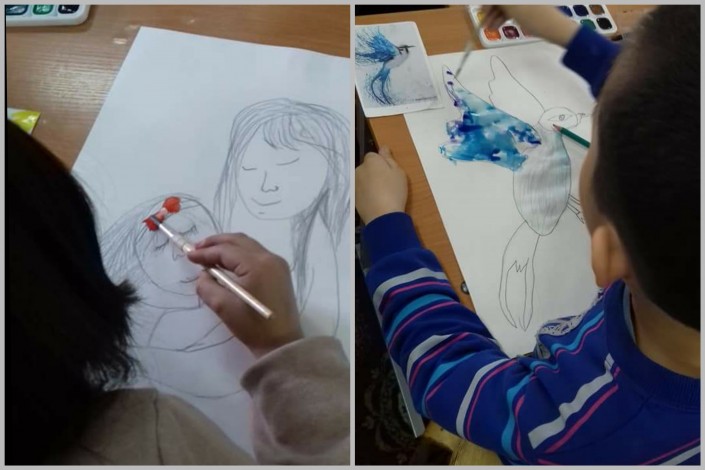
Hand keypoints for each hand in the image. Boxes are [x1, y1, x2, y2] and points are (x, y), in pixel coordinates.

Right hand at [187, 234, 302, 358]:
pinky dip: (240, 254)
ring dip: (228, 247)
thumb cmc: (252, 327)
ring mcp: (278, 264)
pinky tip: (227, 262)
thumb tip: (204, 274)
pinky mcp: (280, 272)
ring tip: (209, 253)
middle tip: (196, 249)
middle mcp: (270, 258)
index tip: (188, 255)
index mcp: (257, 265)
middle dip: (216, 243)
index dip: (206, 252)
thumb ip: (208, 286)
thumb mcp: (223, 307)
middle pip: (239, 241)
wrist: (281, 344)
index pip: (226, 250)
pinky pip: (256, 254)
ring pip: (248, 245)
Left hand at [355, 146, 407, 224]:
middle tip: (388, 184)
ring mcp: (354, 184)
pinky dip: (366, 193)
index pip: (373, 155)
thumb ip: (389, 158)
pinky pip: (361, 190)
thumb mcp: (398, 172)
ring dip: (370, 183)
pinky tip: (375, 201)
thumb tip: (383, 147)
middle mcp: (359, 169)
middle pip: (367, 167)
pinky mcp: (353, 196)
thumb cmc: (394, 191)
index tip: (390, 172)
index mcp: (370, 161)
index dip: (382, 163)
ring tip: (382, 194)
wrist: (383, 216)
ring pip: (363, 179)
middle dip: (374, 172)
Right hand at [481, 5, 579, 46]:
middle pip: (500, 1)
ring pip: (504, 5)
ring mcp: (524, 2)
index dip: (486, 2)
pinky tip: (495, 27)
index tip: (478, 8)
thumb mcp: (510, 5)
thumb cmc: (532, 15)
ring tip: (487, 28)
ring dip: (494, 15)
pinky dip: (502, 17)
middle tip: (481, 21)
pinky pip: (511, 10)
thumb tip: (485, 1)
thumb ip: (495, 1)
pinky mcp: (527, 7)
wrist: (553, 28)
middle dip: (489, 9)